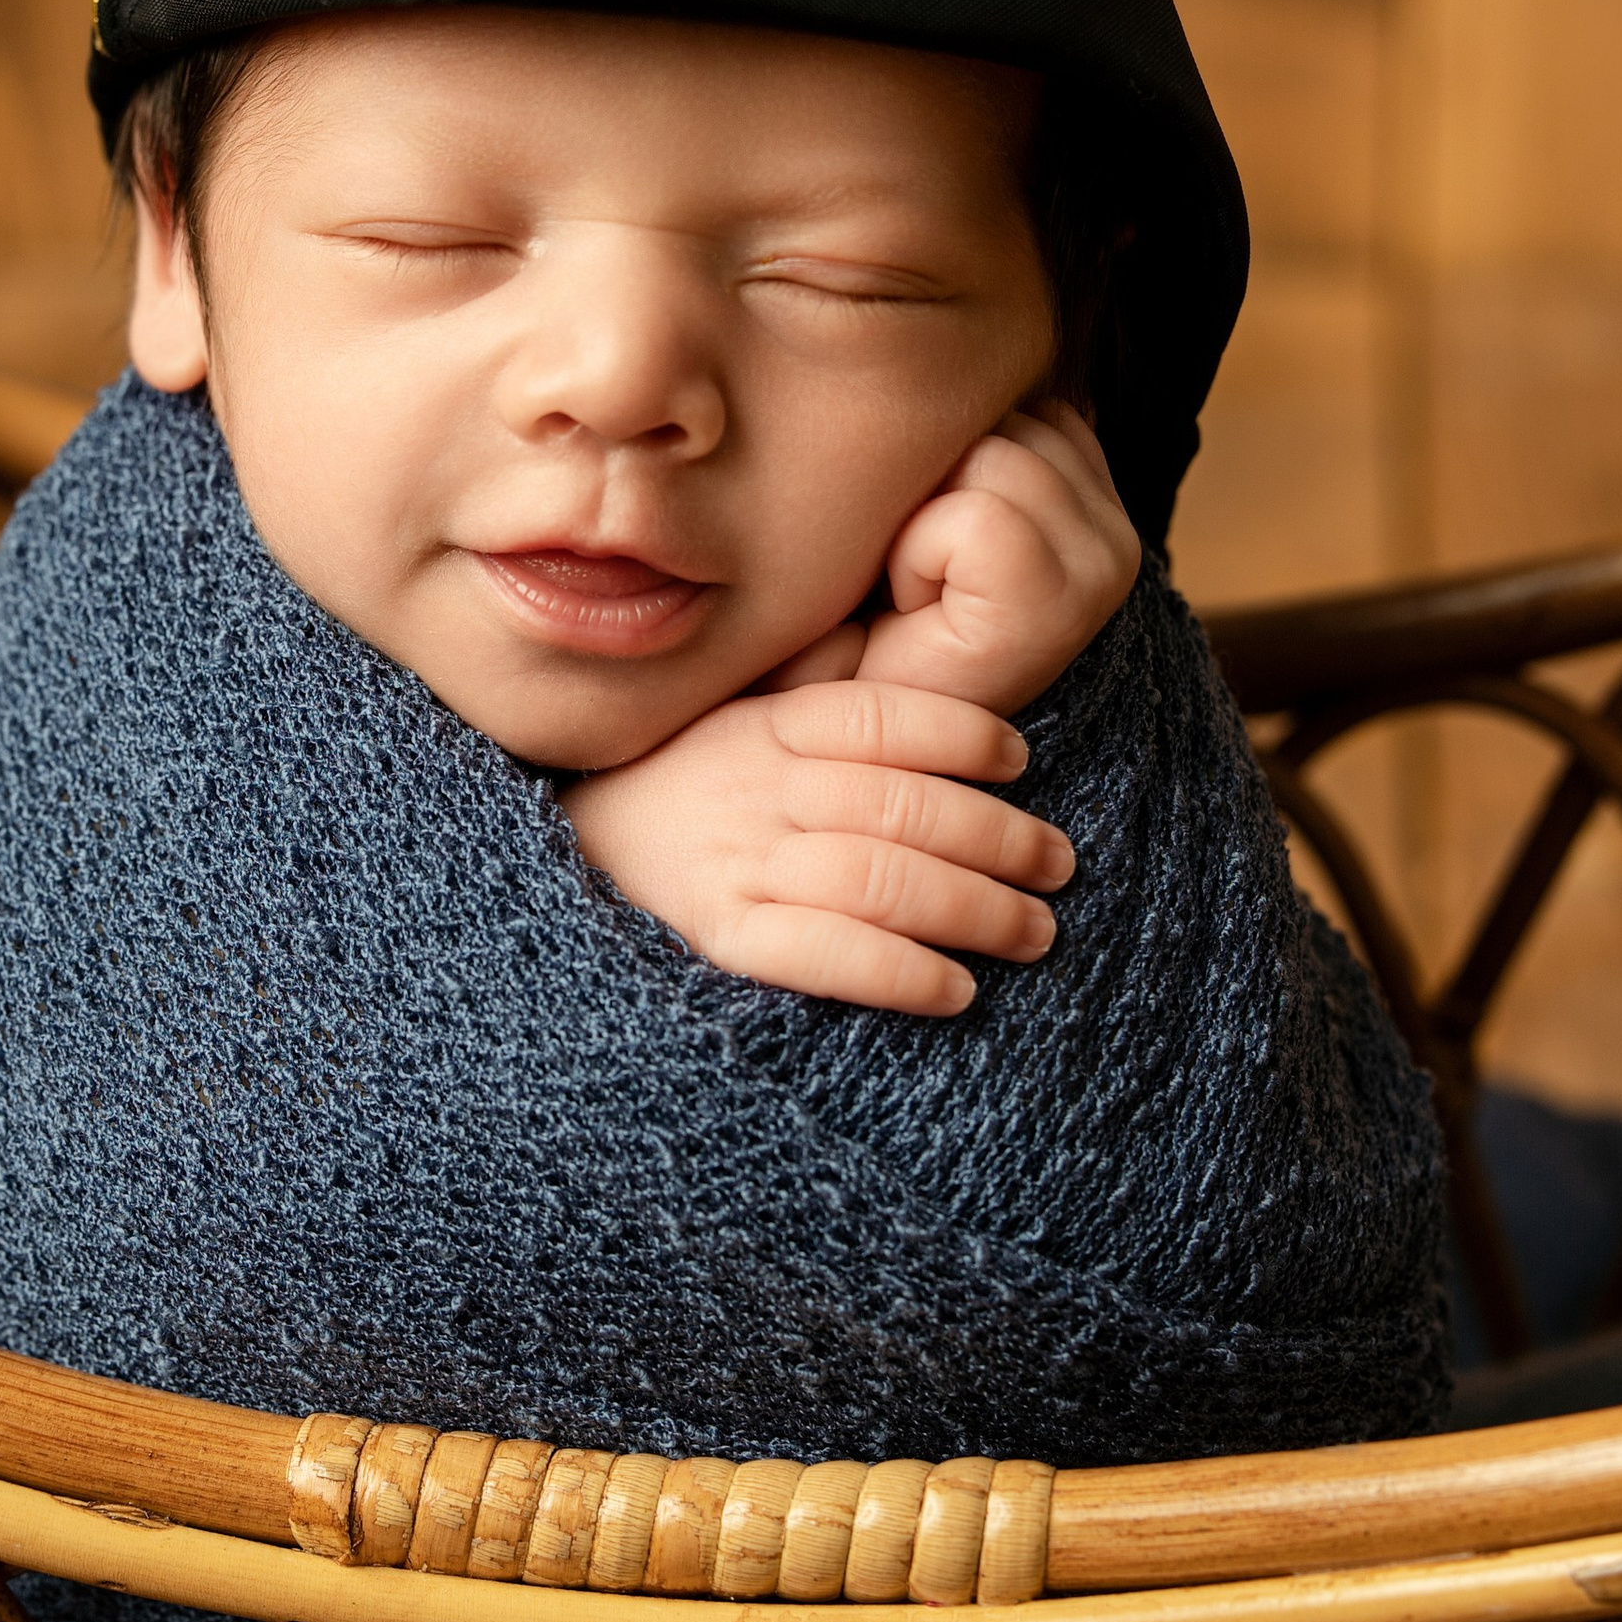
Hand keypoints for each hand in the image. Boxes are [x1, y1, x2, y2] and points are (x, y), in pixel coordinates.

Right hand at [562, 677, 1073, 1015]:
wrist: (564, 855)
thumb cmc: (675, 781)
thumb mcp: (731, 711)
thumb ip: (811, 678)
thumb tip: (900, 631)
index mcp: (765, 723)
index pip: (880, 719)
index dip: (961, 735)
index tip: (1019, 758)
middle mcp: (754, 788)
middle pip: (901, 807)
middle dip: (999, 839)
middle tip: (1058, 865)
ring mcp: (734, 864)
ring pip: (876, 880)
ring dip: (973, 910)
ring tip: (1033, 931)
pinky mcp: (718, 939)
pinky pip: (821, 956)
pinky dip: (897, 973)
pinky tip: (954, 991)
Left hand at [857, 404, 1137, 715]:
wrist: (854, 737)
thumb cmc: (871, 621)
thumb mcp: (921, 501)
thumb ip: (958, 431)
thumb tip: (966, 334)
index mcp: (1093, 492)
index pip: (1017, 393)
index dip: (941, 457)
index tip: (928, 543)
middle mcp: (1119, 531)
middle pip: (998, 419)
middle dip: (928, 482)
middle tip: (912, 571)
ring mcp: (1105, 563)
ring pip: (984, 456)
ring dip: (915, 521)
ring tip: (915, 588)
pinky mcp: (1066, 595)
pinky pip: (971, 513)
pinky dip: (916, 556)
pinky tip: (917, 609)